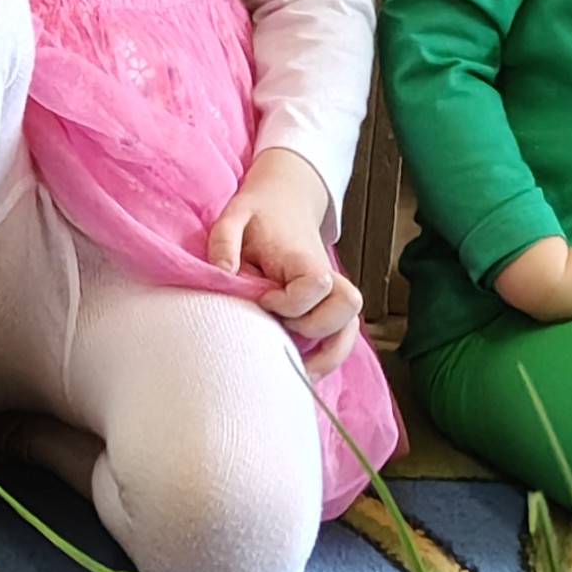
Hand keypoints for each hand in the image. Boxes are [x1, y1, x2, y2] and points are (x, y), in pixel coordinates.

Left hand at [207, 149, 361, 374]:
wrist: (285, 200)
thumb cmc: (258, 213)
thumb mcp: (234, 215)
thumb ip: (224, 240)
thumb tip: (222, 272)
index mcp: (302, 257)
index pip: (314, 285)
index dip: (289, 302)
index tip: (263, 298)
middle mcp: (326, 276)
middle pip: (346, 309)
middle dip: (314, 329)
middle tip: (281, 327)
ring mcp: (329, 293)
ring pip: (349, 329)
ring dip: (328, 354)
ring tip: (299, 371)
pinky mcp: (326, 305)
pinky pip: (340, 336)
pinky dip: (327, 356)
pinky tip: (303, 367)